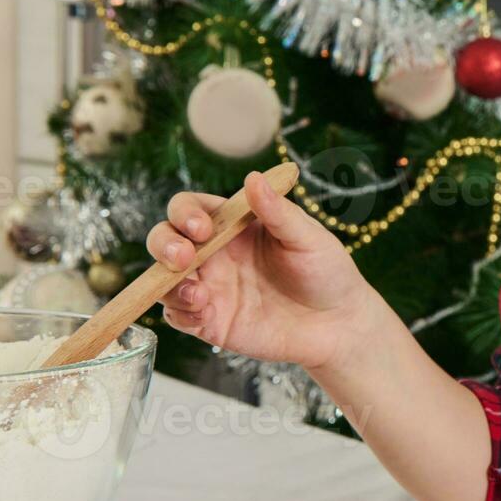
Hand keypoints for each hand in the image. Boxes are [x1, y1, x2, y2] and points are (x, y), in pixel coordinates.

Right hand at [146, 170, 374, 372]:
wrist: (338, 323)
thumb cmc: (326, 271)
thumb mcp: (308, 238)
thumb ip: (278, 213)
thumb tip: (254, 178)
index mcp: (233, 226)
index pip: (191, 209)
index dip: (185, 213)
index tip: (202, 228)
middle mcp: (215, 255)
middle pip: (165, 239)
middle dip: (163, 244)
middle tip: (183, 258)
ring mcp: (210, 288)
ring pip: (163, 279)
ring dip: (167, 283)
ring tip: (198, 294)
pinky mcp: (211, 322)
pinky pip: (178, 316)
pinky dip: (180, 314)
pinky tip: (203, 316)